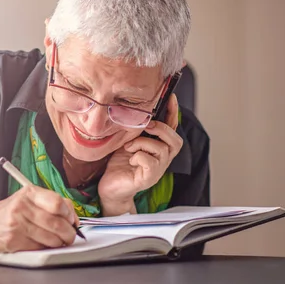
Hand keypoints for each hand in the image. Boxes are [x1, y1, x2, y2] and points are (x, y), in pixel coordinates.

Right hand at [0, 185, 76, 252]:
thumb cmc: (11, 211)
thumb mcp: (29, 199)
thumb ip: (50, 203)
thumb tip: (72, 217)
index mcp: (29, 193)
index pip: (57, 203)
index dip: (69, 214)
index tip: (71, 220)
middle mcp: (22, 207)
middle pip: (57, 223)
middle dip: (69, 233)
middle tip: (70, 235)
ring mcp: (17, 225)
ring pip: (51, 238)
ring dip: (59, 243)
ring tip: (58, 241)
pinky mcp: (14, 241)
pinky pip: (40, 247)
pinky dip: (46, 248)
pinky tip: (43, 244)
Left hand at [97, 94, 182, 215]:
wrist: (109, 187)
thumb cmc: (118, 164)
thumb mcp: (127, 141)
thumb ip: (137, 130)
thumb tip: (138, 111)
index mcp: (159, 148)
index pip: (172, 129)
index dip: (173, 113)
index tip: (171, 96)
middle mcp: (163, 159)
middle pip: (175, 140)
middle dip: (160, 129)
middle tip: (144, 127)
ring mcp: (158, 170)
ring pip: (160, 148)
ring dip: (141, 143)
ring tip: (129, 148)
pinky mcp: (149, 178)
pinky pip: (149, 161)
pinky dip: (137, 156)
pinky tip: (129, 161)